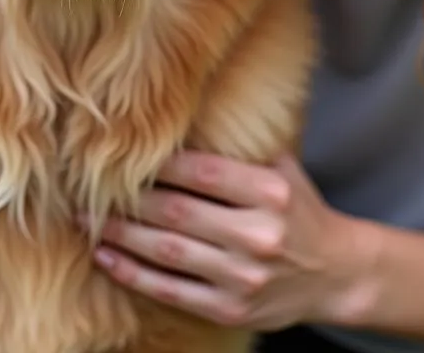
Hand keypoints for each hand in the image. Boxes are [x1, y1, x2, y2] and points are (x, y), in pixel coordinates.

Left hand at [87, 151, 372, 330]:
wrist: (335, 273)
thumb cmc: (299, 209)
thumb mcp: (282, 169)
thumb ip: (241, 147)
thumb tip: (186, 114)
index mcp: (271, 192)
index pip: (203, 173)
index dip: (159, 165)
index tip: (123, 155)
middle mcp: (258, 235)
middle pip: (178, 213)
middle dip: (128, 202)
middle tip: (89, 189)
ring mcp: (243, 277)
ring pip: (168, 252)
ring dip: (121, 237)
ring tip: (87, 221)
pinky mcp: (230, 309)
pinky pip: (171, 291)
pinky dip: (134, 274)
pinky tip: (106, 258)